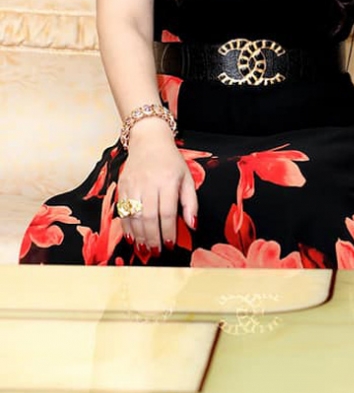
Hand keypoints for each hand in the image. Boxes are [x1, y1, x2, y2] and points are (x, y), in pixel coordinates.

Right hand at [117, 120, 197, 253]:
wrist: (149, 140)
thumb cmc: (171, 161)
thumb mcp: (187, 178)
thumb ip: (190, 202)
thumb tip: (193, 225)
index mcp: (167, 181)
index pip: (167, 212)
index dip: (168, 232)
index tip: (170, 245)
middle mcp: (148, 183)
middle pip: (148, 217)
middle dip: (152, 238)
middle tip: (156, 252)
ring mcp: (133, 184)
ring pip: (133, 216)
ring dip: (138, 235)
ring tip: (144, 248)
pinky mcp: (122, 185)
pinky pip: (122, 210)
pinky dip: (126, 226)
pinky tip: (132, 236)